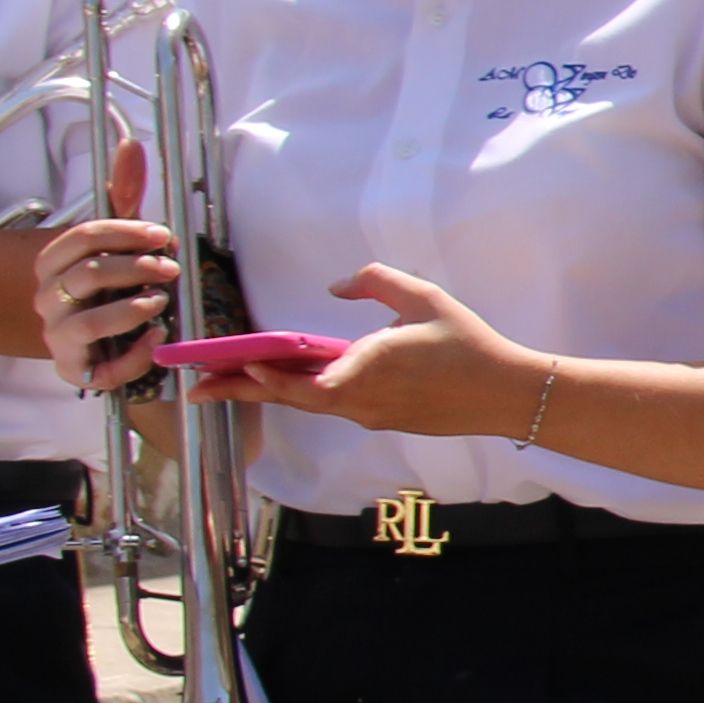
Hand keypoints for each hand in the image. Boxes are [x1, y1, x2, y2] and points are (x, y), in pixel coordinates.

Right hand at [34, 141, 180, 389]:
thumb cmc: (110, 285)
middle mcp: (48, 299)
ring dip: (129, 310)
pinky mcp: (76, 372)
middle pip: (87, 277)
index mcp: (53, 264)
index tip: (161, 235)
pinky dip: (134, 355)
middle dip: (134, 269)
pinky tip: (158, 337)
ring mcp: (59, 337)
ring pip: (87, 323)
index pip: (80, 239)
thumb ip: (123, 196)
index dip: (123, 233)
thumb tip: (132, 145)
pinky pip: (103, 369)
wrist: (102, 342)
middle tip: (170, 268)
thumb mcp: (118, 241)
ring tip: (161, 301)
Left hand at [190, 263, 545, 434]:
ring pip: (311, 403)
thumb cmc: (467, 343)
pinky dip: (306, 393)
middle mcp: (360, 401)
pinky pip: (337, 405)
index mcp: (364, 370)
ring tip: (233, 381)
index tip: (230, 363)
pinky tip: (294, 381)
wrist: (507, 394)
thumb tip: (336, 286)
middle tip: (196, 390)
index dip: (259, 375)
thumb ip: (374, 282)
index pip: (297, 381)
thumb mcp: (422, 297)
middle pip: (289, 398)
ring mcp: (372, 415)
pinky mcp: (386, 420)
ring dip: (271, 391)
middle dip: (240, 391)